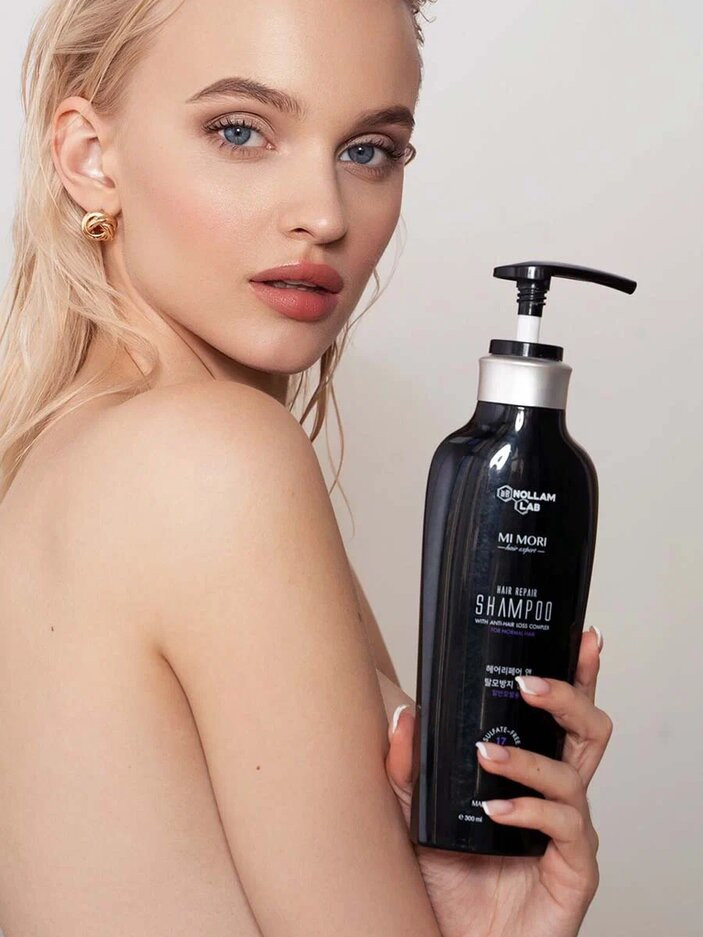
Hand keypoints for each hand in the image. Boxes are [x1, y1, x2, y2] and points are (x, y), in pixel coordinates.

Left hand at [385, 626, 611, 936]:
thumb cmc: (443, 878)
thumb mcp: (414, 812)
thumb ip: (408, 766)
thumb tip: (405, 714)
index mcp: (531, 771)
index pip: (560, 715)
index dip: (578, 675)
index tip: (582, 637)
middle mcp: (556, 795)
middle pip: (587, 731)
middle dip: (570, 696)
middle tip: (531, 683)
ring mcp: (567, 833)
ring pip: (574, 775)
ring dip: (531, 758)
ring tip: (488, 754)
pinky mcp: (572, 872)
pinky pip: (564, 828)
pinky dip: (529, 812)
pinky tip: (496, 811)